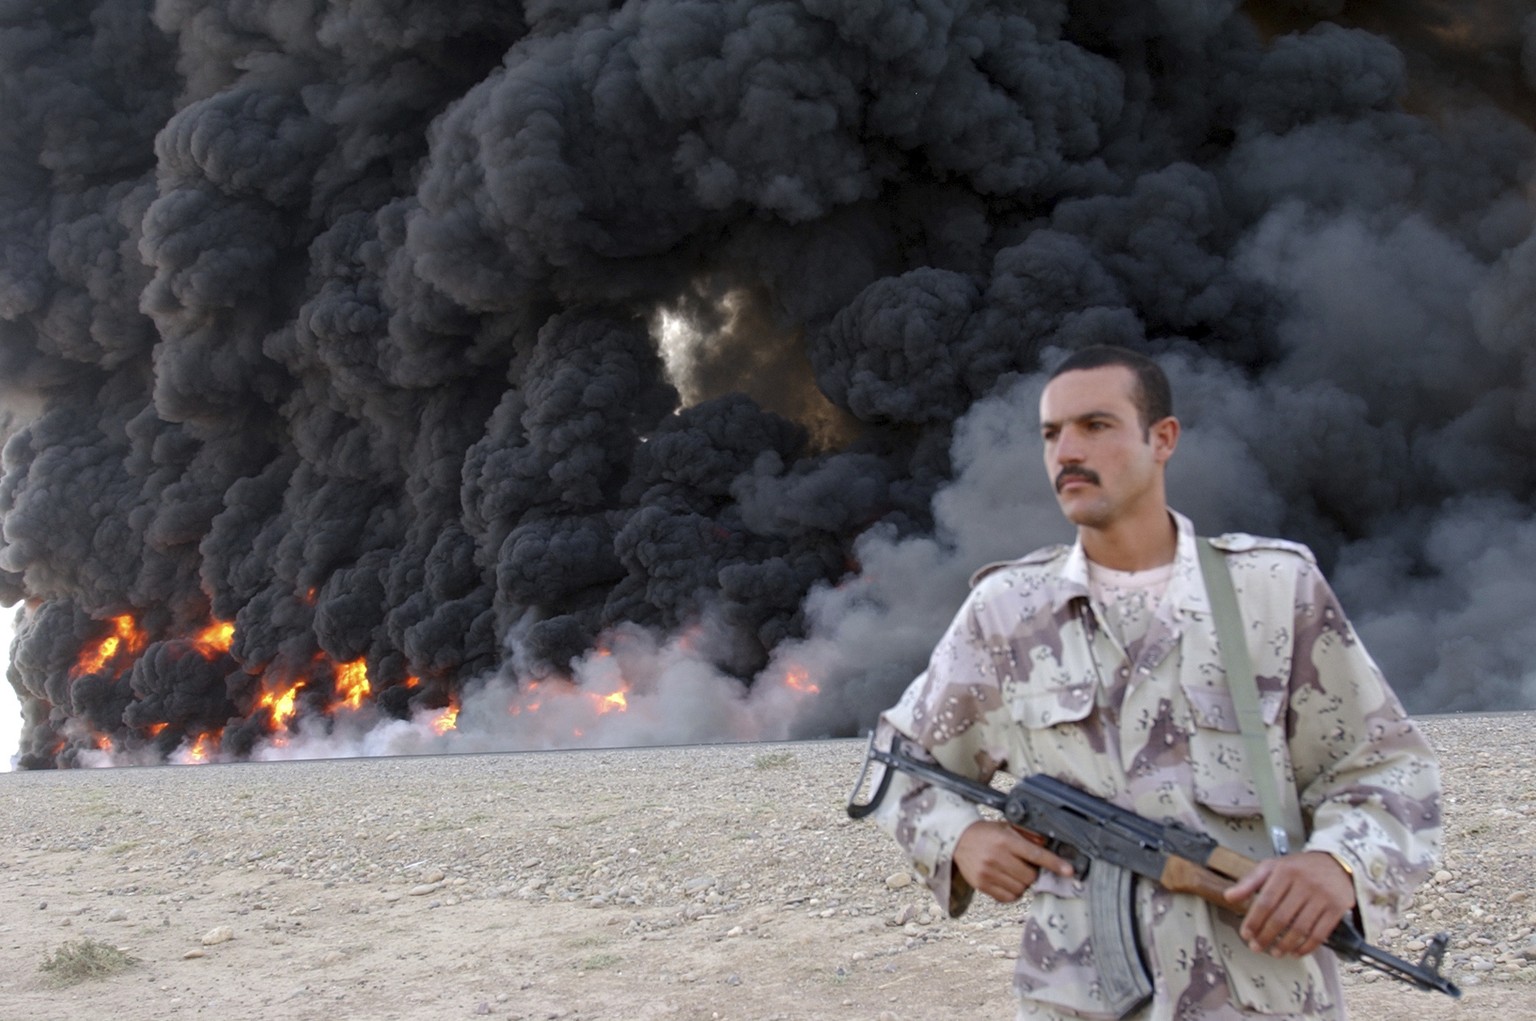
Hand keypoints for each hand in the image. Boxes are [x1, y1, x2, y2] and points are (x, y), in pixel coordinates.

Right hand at [953, 820, 1074, 902]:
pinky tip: (1006, 880)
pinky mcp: (981, 884)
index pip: (1035, 854)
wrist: (957, 839)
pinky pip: (1008, 897)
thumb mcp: (1007, 827)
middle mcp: (996, 856)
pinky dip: (1012, 892)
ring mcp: (987, 872)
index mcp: (1005, 840)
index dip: (1054, 863)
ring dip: (1022, 883)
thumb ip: (1028, 836)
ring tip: (1012, 871)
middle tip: (1026, 866)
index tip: (1069, 871)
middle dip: (1033, 873)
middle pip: (1029, 876)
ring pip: (1020, 889)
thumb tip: (1047, 846)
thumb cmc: (987, 833)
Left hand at [1223, 851, 1355, 957]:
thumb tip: (1228, 897)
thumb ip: (1249, 882)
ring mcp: (1322, 896)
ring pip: (1300, 928)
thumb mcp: (1272, 867)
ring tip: (1274, 952)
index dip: (1254, 920)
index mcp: (1285, 871)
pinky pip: (1320, 934)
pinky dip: (1306, 947)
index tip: (1246, 934)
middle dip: (1266, 936)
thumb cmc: (1298, 867)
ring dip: (1285, 945)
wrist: (1335, 862)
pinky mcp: (1337, 908)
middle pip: (1281, 917)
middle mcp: (1304, 883)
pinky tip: (1295, 952)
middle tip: (1256, 947)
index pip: (1266, 901)